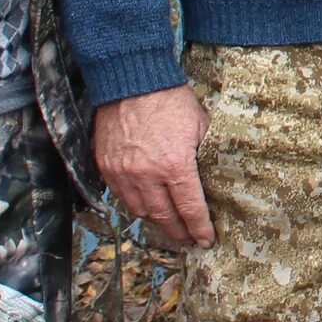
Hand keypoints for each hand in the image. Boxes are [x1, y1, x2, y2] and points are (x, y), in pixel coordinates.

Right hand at [95, 86, 214, 248]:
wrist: (133, 81)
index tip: (206, 240)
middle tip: (189, 239)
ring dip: (157, 222)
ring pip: (141, 211)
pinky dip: (136, 205)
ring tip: (170, 225)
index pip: (190, 208)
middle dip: (179, 232)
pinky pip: (121, 197)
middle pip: (164, 217)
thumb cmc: (171, 100)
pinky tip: (148, 206)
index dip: (199, 228)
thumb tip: (214, 174)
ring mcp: (123, 173)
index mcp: (175, 165)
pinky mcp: (107, 167)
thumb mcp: (201, 125)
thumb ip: (206, 153)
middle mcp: (147, 175)